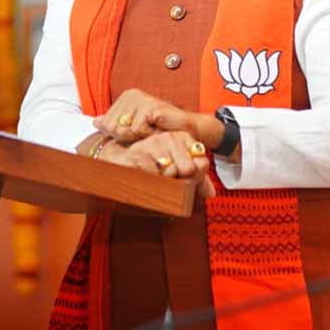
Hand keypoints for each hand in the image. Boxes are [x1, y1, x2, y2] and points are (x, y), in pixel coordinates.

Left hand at [94, 88, 222, 148]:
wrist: (186, 131)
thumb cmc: (160, 130)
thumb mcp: (133, 129)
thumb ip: (114, 125)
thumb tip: (94, 122)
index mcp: (124, 98)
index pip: (106, 124)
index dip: (120, 135)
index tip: (137, 133)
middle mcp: (130, 95)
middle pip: (112, 127)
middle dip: (128, 137)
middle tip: (145, 133)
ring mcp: (140, 98)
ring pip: (122, 129)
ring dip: (138, 137)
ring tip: (151, 130)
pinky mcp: (149, 105)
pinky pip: (137, 129)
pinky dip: (148, 135)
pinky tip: (157, 129)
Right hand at [97, 131, 215, 197]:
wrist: (118, 161)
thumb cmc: (149, 166)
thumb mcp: (176, 171)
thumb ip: (196, 180)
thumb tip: (211, 193)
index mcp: (181, 137)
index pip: (201, 163)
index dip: (193, 177)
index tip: (180, 176)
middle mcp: (167, 137)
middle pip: (187, 169)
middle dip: (178, 180)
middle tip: (164, 178)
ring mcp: (152, 144)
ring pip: (170, 172)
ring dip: (163, 182)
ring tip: (152, 177)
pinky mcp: (137, 156)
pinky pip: (154, 176)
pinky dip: (151, 183)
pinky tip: (144, 178)